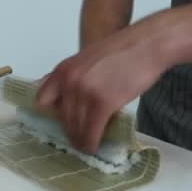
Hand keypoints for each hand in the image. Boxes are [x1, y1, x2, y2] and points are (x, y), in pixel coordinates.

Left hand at [36, 19, 172, 152]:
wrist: (148, 44)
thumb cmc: (123, 51)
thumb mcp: (87, 59)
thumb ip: (72, 77)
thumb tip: (63, 99)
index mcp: (63, 69)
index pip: (42, 100)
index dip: (51, 113)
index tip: (59, 121)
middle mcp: (68, 81)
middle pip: (61, 117)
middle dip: (69, 130)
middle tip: (76, 138)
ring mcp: (84, 92)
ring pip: (75, 127)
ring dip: (80, 140)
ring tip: (85, 146)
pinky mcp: (102, 103)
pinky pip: (91, 132)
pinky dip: (91, 143)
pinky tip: (94, 146)